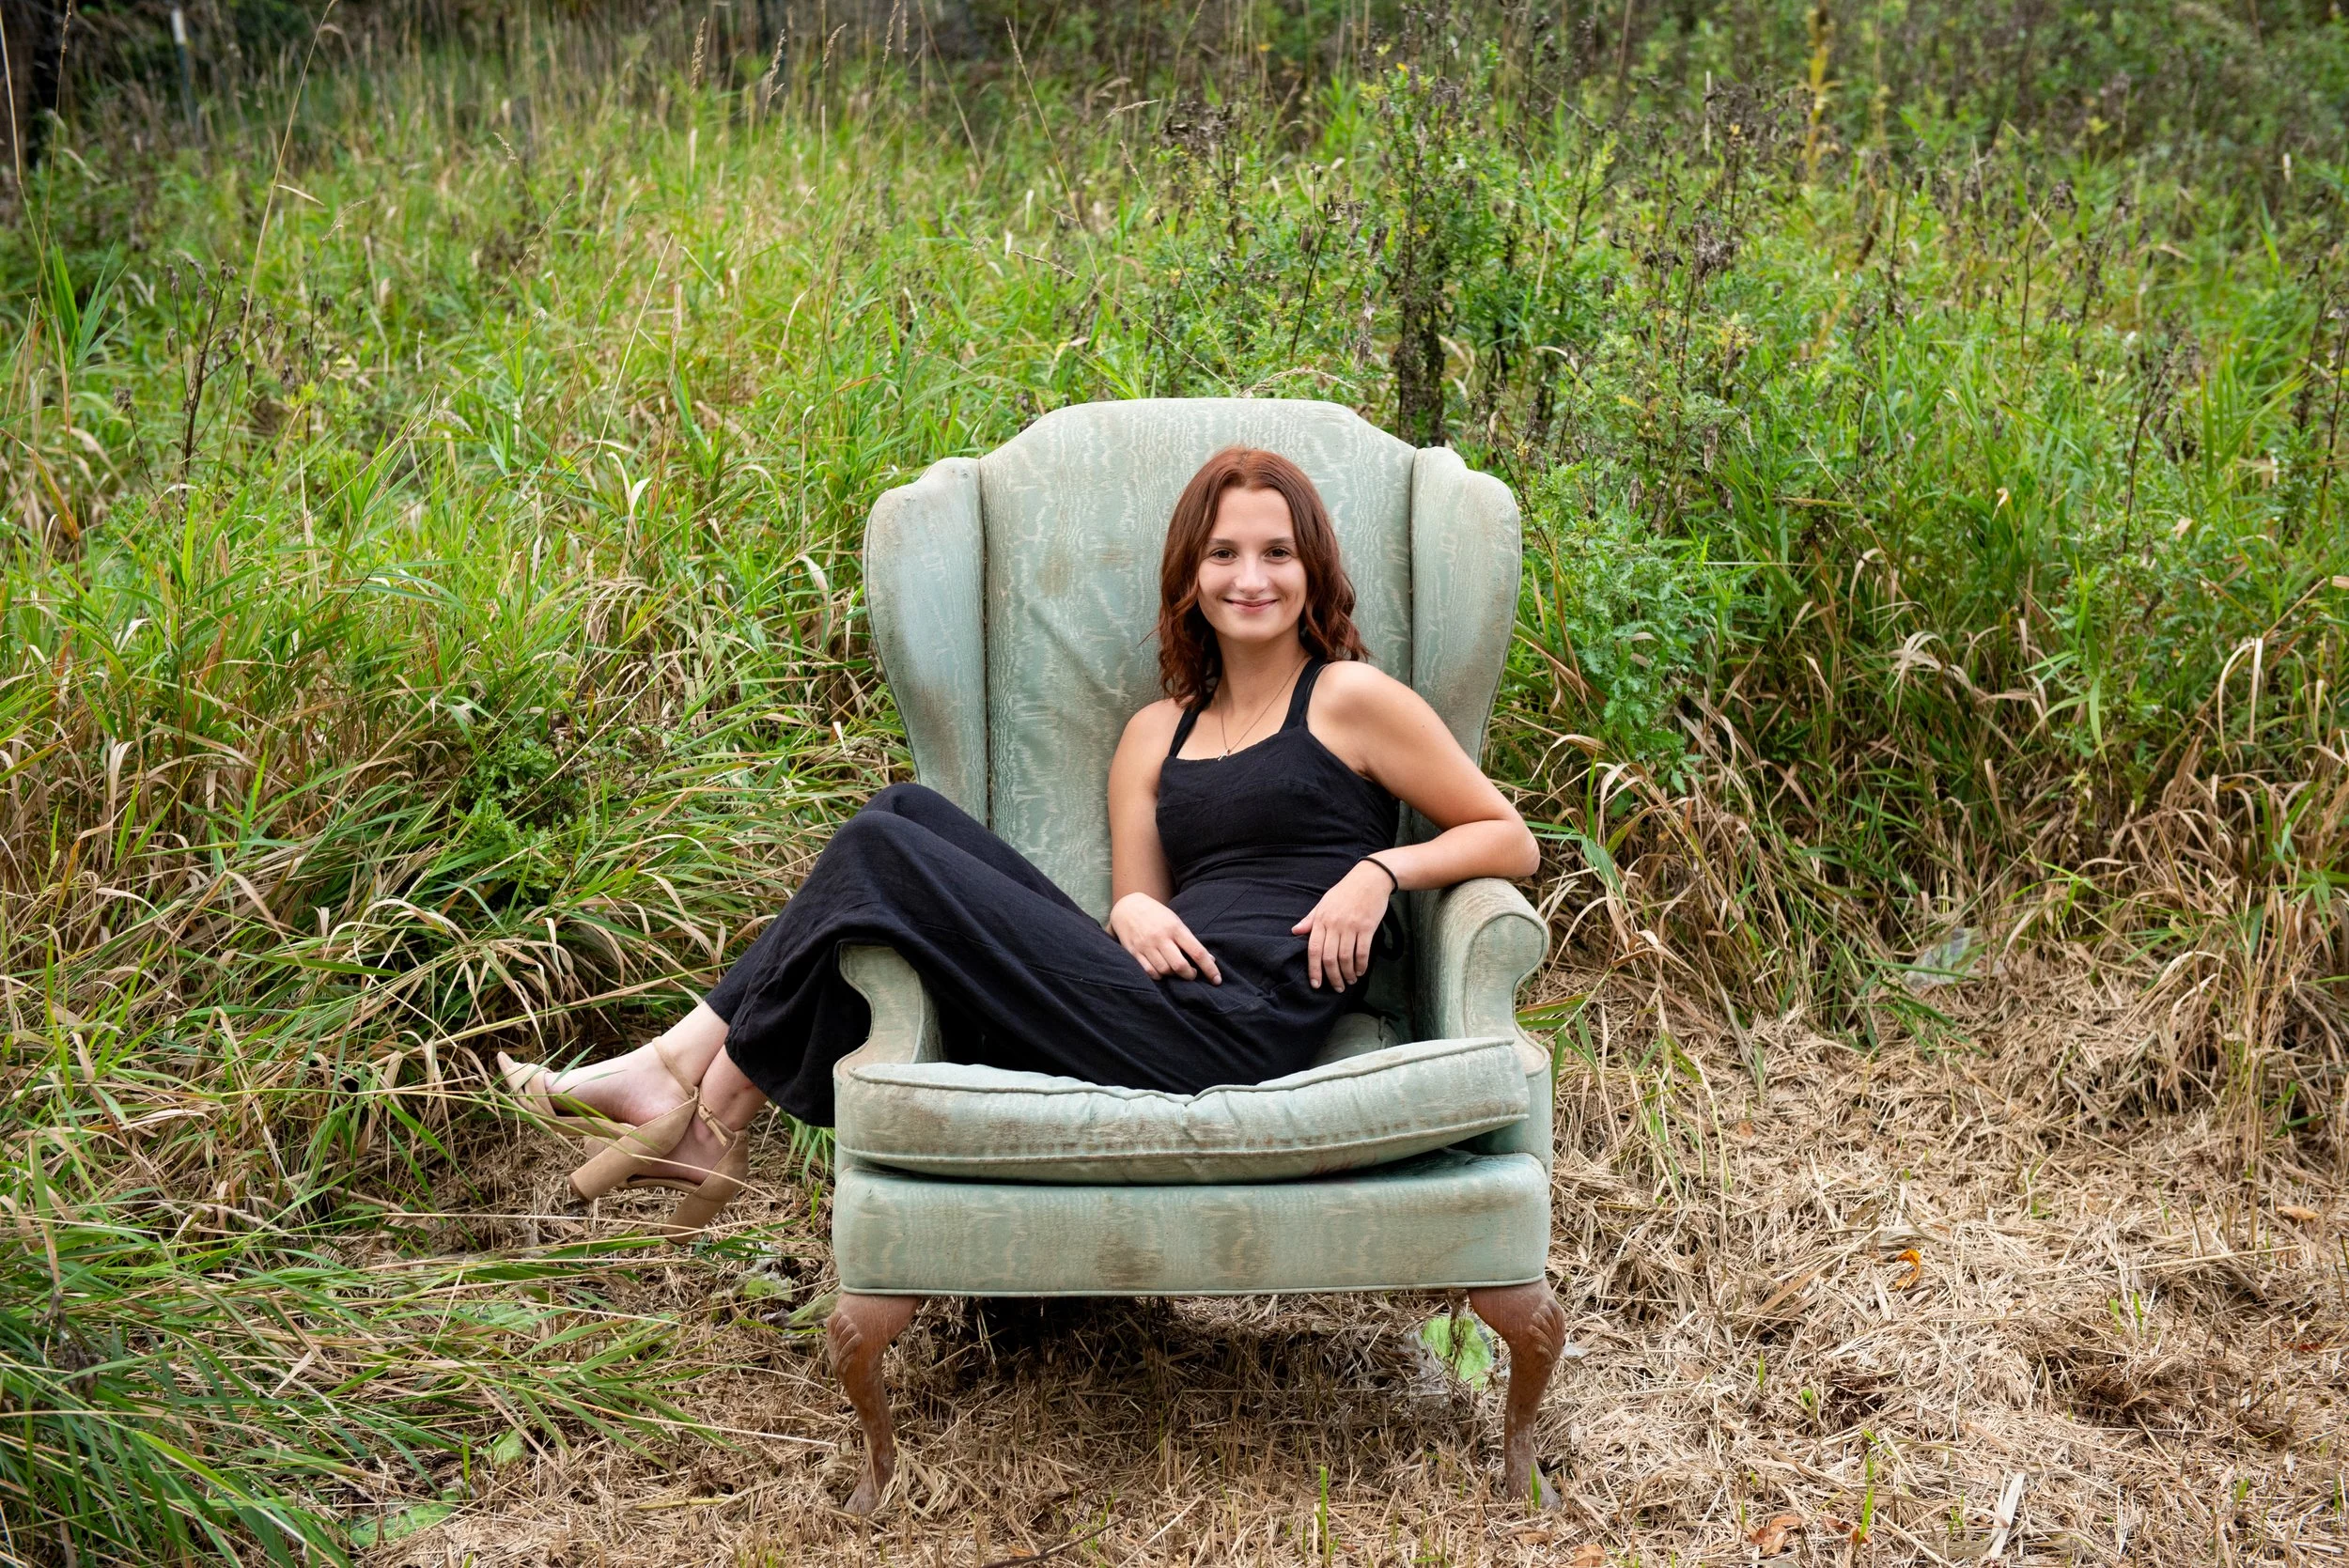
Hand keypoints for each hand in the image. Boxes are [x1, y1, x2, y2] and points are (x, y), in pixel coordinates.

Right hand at [1108, 893, 1221, 983]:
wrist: (1129, 907)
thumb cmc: (1158, 916)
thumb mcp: (1176, 922)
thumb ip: (1191, 941)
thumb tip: (1210, 959)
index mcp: (1176, 928)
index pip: (1197, 952)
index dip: (1209, 968)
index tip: (1217, 980)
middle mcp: (1161, 937)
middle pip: (1180, 966)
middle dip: (1190, 975)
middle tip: (1192, 974)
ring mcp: (1146, 945)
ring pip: (1164, 971)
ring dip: (1173, 975)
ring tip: (1175, 970)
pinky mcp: (1134, 952)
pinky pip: (1150, 972)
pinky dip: (1159, 976)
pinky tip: (1162, 971)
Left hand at [1291, 860, 1392, 991]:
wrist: (1370, 878)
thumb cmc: (1345, 891)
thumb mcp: (1324, 903)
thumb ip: (1310, 919)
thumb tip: (1295, 931)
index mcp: (1321, 919)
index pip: (1314, 950)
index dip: (1314, 969)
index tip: (1316, 984)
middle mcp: (1335, 924)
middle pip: (1330, 958)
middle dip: (1332, 977)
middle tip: (1336, 987)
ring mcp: (1351, 926)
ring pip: (1346, 958)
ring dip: (1348, 974)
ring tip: (1349, 981)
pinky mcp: (1367, 927)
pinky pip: (1363, 952)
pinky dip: (1361, 965)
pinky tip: (1360, 971)